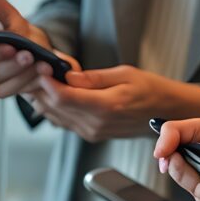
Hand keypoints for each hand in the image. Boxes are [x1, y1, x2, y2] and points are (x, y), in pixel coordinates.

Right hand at [0, 0, 72, 99]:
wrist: (40, 52)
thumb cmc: (23, 37)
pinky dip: (29, 86)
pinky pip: (12, 94)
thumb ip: (3, 9)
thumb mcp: (17, 21)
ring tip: (43, 67)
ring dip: (23, 78)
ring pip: (0, 88)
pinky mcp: (7, 90)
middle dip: (12, 66)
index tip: (11, 47)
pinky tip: (42, 77)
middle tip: (30, 56)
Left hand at [29, 65, 199, 141]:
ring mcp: (93, 132)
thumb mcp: (124, 74)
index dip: (47, 82)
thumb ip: (93, 78)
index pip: (64, 97)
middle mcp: (97, 124)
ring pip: (57, 117)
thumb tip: (68, 75)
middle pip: (55, 108)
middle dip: (41, 89)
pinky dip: (55, 108)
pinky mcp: (92, 134)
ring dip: (45, 99)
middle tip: (33, 69)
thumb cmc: (149, 88)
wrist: (166, 112)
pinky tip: (51, 93)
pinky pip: (65, 122)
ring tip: (39, 78)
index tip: (40, 66)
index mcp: (106, 107)